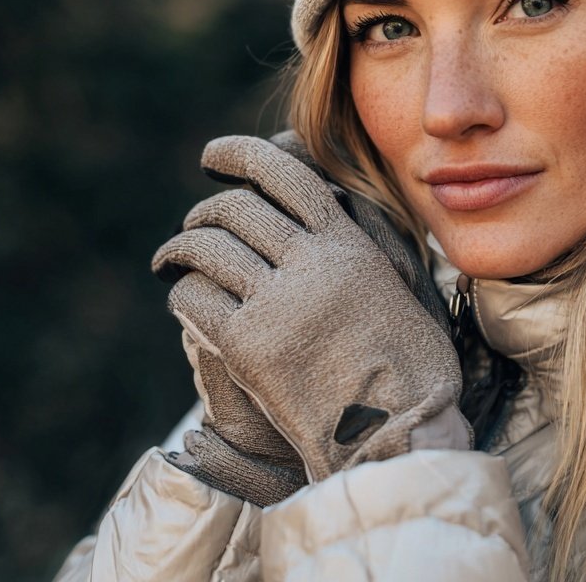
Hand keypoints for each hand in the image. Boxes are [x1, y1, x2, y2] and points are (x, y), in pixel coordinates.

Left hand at [153, 135, 467, 484]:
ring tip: (171, 262)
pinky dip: (182, 293)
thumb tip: (340, 217)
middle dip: (204, 211)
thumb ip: (369, 251)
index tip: (213, 157)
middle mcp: (312, 264)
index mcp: (351, 246)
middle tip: (194, 226)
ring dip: (180, 250)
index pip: (285, 175)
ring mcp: (278, 304)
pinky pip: (195, 300)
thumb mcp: (401, 291)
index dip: (239, 154)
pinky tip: (184, 301)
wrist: (402, 431)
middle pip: (236, 208)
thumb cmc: (414, 371)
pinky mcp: (248, 347)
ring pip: (207, 249)